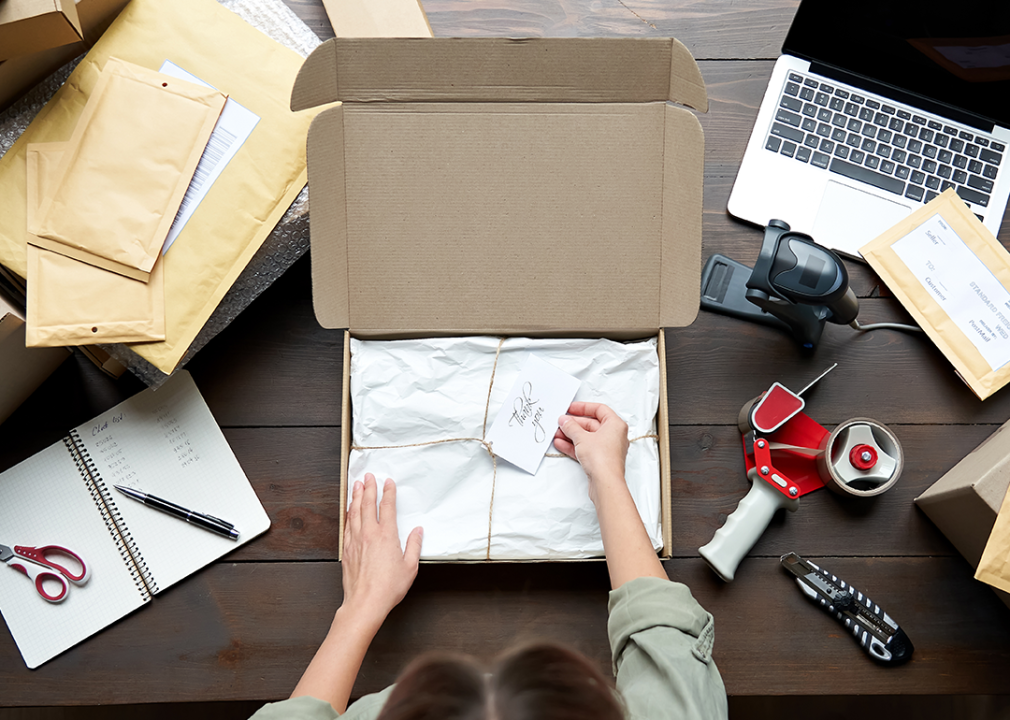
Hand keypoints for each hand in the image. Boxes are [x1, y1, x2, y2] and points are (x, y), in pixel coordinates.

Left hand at [340, 473, 422, 628]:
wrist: (365, 602)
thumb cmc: (388, 588)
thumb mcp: (410, 567)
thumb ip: (414, 546)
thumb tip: (417, 532)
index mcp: (387, 536)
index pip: (387, 507)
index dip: (388, 493)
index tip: (388, 482)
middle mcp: (369, 534)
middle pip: (367, 504)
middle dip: (368, 488)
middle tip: (368, 476)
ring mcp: (356, 541)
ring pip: (354, 512)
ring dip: (356, 496)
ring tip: (356, 485)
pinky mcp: (347, 550)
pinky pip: (347, 525)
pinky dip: (348, 514)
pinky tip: (348, 510)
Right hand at [554, 402, 628, 502]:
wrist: (605, 482)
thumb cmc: (603, 459)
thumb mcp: (582, 438)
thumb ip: (571, 427)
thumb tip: (565, 421)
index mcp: (615, 425)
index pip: (599, 409)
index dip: (583, 407)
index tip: (571, 408)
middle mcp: (613, 436)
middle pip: (591, 424)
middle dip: (574, 424)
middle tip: (561, 422)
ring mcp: (607, 449)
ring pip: (587, 437)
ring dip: (571, 435)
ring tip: (557, 433)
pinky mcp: (600, 460)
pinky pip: (585, 448)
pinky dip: (574, 446)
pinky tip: (561, 444)